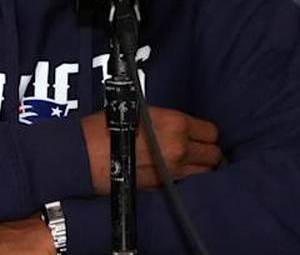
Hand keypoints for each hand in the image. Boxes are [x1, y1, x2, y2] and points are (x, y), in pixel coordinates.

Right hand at [81, 106, 222, 193]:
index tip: (200, 134)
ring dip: (199, 167)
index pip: (211, 132)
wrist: (85, 155)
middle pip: (214, 156)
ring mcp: (172, 172)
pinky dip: (184, 179)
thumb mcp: (142, 112)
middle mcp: (180, 149)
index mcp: (176, 125)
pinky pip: (185, 183)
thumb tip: (180, 127)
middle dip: (207, 152)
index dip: (205, 133)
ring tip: (188, 162)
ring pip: (204, 173)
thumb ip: (168, 120)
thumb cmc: (107, 128)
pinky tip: (174, 172)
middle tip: (197, 149)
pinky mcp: (162, 188)